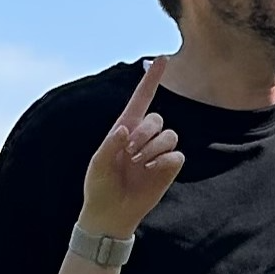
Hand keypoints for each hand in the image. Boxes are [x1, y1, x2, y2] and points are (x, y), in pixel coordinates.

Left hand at [80, 59, 183, 237]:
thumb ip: (110, 143)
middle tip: (130, 151)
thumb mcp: (97, 164)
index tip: (162, 59)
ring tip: (139, 164)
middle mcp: (143, 137)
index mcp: (124, 129)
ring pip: (170, 136)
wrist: (111, 214)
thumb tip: (126, 128)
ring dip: (154, 148)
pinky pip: (177, 155)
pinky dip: (165, 162)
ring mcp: (157, 153)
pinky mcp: (168, 168)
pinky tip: (151, 172)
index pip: (141, 99)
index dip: (152, 80)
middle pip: (157, 119)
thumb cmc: (99, 186)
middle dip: (146, 132)